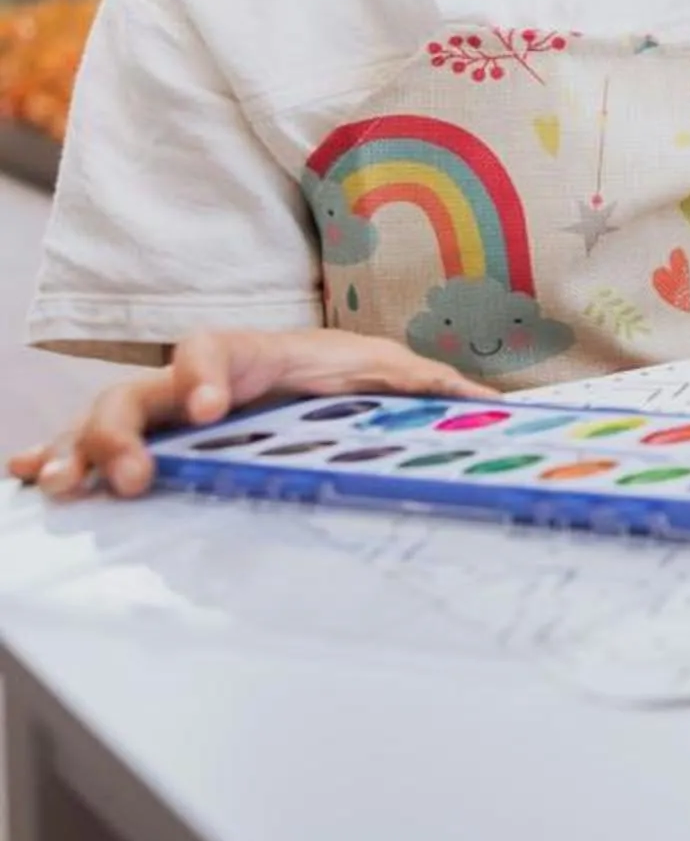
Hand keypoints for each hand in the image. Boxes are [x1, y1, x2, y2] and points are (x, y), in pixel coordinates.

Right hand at [8, 328, 486, 499]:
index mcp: (244, 354)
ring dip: (75, 452)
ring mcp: (159, 413)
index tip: (211, 410)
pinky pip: (83, 446)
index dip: (204, 375)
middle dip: (123, 431)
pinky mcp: (144, 444)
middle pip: (136, 394)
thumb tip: (493, 405)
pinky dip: (52, 458)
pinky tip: (27, 480)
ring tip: (59, 488)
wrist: (309, 378)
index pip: (210, 352)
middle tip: (134, 476)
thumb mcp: (386, 373)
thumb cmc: (339, 373)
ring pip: (100, 425)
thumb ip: (428, 387)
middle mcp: (189, 381)